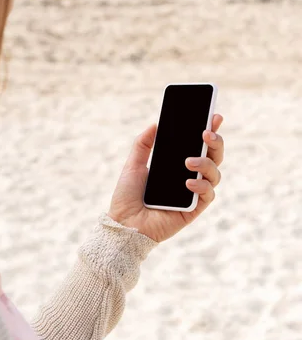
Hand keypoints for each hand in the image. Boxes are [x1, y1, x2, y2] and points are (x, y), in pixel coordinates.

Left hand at [108, 115, 223, 242]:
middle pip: (213, 156)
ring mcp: (193, 193)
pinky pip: (208, 195)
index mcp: (177, 165)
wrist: (123, 224)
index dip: (211, 130)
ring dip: (206, 163)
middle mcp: (189, 177)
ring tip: (189, 161)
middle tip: (206, 132)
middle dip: (216, 141)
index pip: (199, 144)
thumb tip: (155, 123)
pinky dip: (202, 186)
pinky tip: (188, 182)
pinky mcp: (194, 210)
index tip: (214, 116)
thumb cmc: (127, 197)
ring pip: (215, 173)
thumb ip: (142, 144)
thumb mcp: (132, 165)